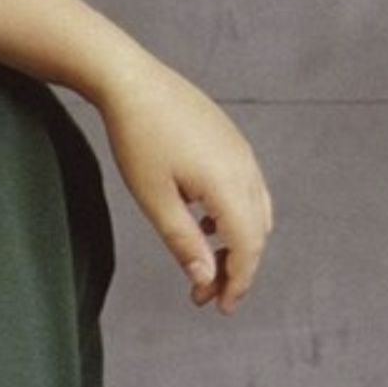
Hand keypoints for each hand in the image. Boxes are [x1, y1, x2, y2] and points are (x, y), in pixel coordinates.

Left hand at [98, 61, 271, 311]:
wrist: (130, 80)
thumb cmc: (137, 138)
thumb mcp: (155, 198)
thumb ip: (184, 242)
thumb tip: (207, 279)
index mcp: (230, 185)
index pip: (248, 247)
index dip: (238, 282)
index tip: (219, 306)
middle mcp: (246, 168)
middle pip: (256, 233)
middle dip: (235, 268)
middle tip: (205, 293)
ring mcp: (242, 152)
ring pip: (255, 211)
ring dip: (236, 242)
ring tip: (205, 263)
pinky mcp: (232, 141)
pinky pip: (247, 189)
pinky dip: (234, 215)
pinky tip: (204, 222)